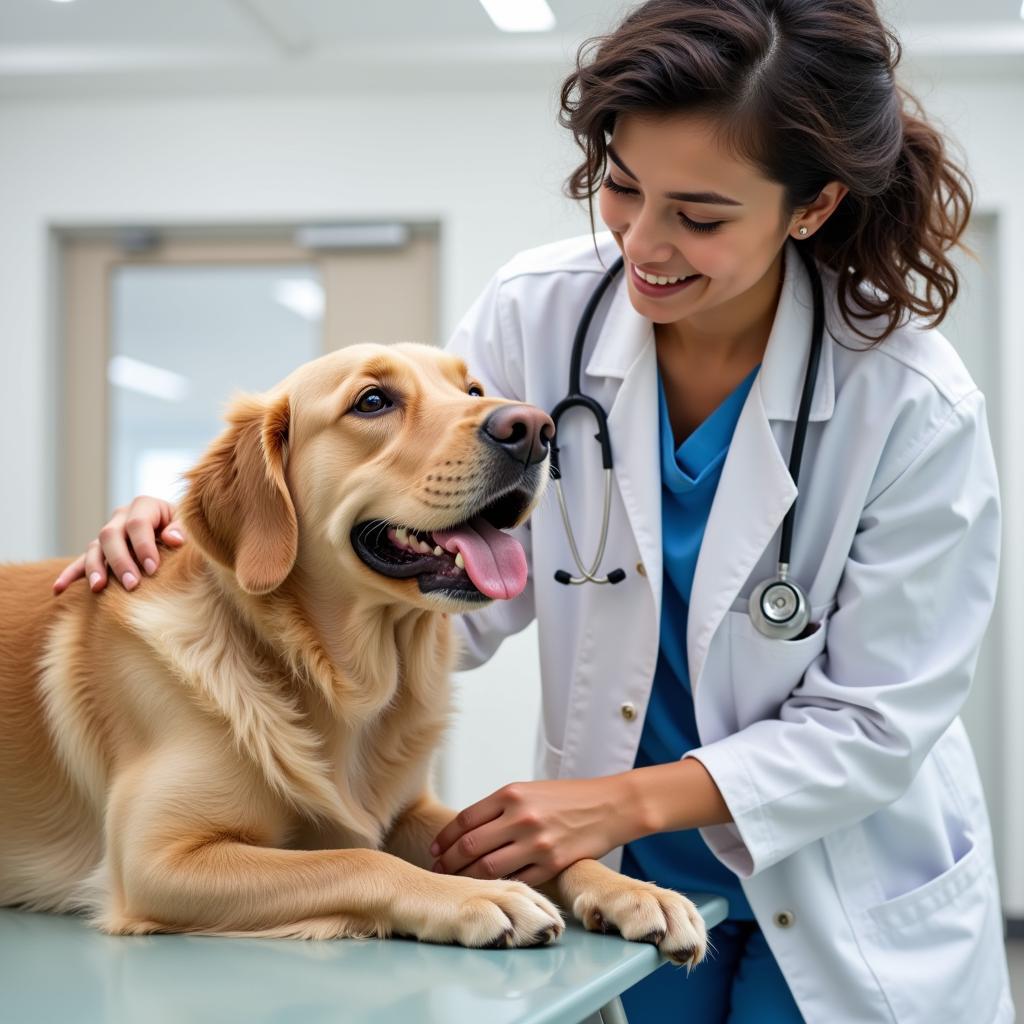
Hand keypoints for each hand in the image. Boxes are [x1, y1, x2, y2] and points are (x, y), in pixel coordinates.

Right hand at [52, 496, 184, 594]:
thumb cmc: (188, 530)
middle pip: (111, 535)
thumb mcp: (190, 524)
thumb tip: (172, 538)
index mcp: (145, 506)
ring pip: (95, 548)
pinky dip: (70, 574)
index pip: (137, 523)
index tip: (153, 569)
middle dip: (120, 561)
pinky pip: (81, 561)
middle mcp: (122, 517)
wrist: (179, 534)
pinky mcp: (101, 551)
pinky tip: (59, 589)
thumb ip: (182, 529)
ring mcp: (109, 533)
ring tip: (98, 588)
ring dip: (95, 568)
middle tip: (132, 584)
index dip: (143, 546)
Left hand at [429, 777, 635, 887]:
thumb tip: (465, 832)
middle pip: (470, 847)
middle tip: (439, 870)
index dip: (444, 838)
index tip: (435, 849)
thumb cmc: (567, 797)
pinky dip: (500, 886)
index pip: (464, 820)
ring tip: (458, 882)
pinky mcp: (552, 864)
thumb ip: (499, 809)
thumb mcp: (529, 791)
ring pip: (488, 868)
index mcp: (512, 794)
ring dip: (467, 878)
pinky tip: (491, 888)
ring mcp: (537, 843)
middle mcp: (521, 817)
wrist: (610, 805)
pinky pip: (516, 880)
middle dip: (448, 862)